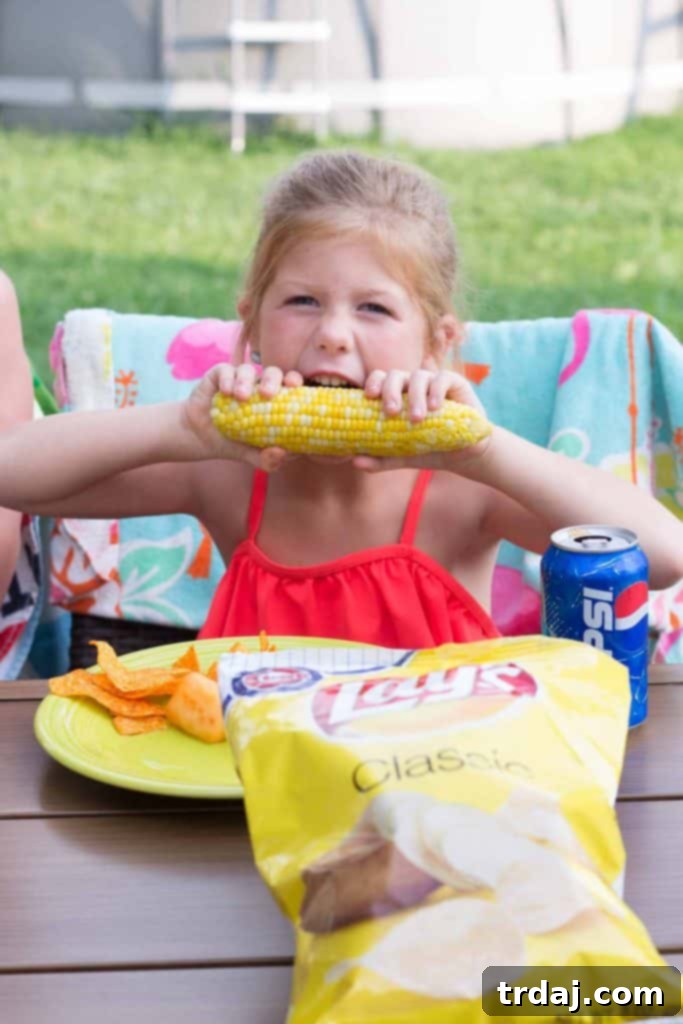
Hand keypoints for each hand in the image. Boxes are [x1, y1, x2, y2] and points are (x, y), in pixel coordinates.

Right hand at [181, 362, 303, 470]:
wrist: (200, 439)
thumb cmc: (233, 443)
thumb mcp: (252, 456)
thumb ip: (268, 460)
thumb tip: (282, 453)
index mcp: (275, 400)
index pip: (290, 385)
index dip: (295, 381)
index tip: (296, 387)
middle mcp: (258, 386)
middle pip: (273, 372)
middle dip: (273, 380)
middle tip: (268, 394)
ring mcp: (238, 380)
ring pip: (248, 369)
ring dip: (246, 381)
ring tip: (241, 397)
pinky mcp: (219, 376)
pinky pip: (225, 370)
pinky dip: (228, 380)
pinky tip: (225, 392)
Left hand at [354, 368, 490, 473]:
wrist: (464, 456)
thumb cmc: (430, 450)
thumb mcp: (402, 457)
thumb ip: (380, 459)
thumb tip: (354, 461)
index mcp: (397, 396)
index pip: (380, 379)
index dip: (373, 383)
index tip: (369, 397)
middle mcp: (412, 385)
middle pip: (396, 375)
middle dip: (391, 391)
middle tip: (391, 412)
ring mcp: (433, 382)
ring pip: (419, 377)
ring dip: (415, 396)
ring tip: (416, 419)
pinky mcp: (455, 384)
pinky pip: (443, 378)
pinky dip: (436, 391)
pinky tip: (435, 407)